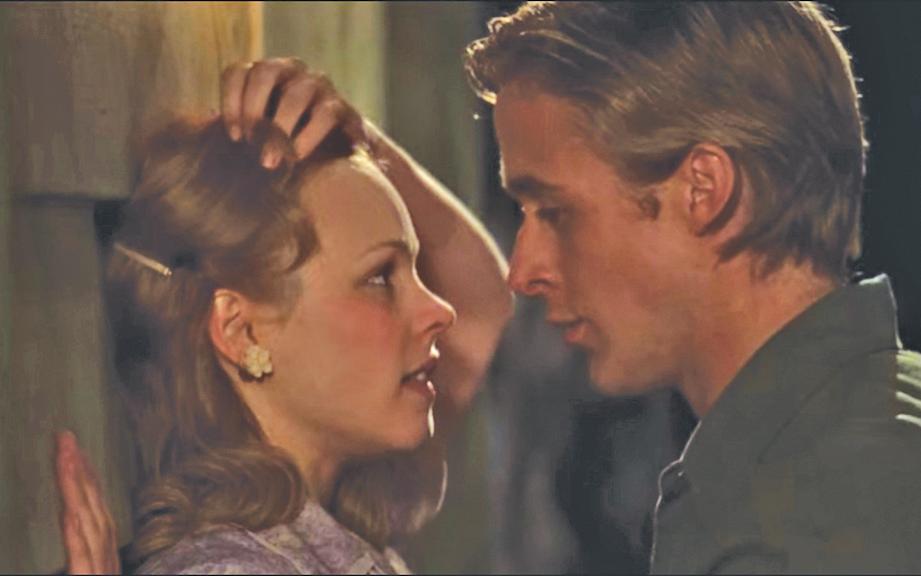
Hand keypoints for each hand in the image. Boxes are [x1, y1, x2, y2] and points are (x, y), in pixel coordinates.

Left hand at [54, 430, 120, 574]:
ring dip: (76, 487)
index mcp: (104, 551)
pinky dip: (75, 530)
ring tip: (65, 457)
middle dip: (80, 469)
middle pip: (92, 504)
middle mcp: (104, 553)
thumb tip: (78, 527)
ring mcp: (97, 566)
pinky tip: (68, 509)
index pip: (94, 506)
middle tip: (67, 438)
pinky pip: (79, 552)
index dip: (86, 476)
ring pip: (86, 520)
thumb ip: (85, 554)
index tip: (75, 451)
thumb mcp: (90, 571)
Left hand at [220, 57, 371, 167]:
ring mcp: (319, 86)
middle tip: (250, 145)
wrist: (336, 160)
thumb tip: (191, 129)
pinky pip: (324, 114)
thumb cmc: (284, 146)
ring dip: (279, 130)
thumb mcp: (254, 136)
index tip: (233, 137)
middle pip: (266, 72)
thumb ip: (232, 129)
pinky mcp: (342, 107)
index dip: (231, 102)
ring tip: (270, 162)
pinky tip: (296, 158)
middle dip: (254, 110)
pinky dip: (307, 137)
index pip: (238, 72)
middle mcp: (291, 72)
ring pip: (296, 94)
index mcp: (264, 77)